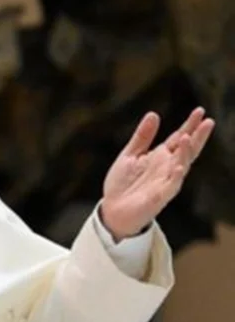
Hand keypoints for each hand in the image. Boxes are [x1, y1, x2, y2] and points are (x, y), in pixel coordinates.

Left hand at [100, 107, 214, 240]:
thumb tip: (154, 114)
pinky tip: (178, 167)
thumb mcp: (130, 155)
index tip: (200, 111)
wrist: (113, 210)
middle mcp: (167, 168)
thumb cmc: (123, 183)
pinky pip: (170, 186)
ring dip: (185, 153)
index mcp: (160, 157)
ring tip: (187, 137)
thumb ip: (142, 137)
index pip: (178, 138)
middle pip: (186, 150)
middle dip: (197, 137)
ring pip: (181, 166)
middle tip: (208, 121)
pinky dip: (175, 177)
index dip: (189, 125)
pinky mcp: (159, 197)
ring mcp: (165, 182)